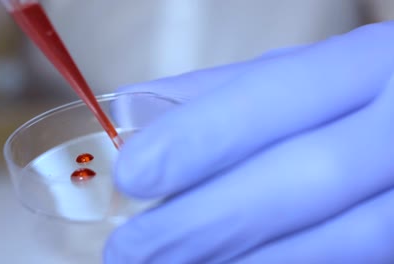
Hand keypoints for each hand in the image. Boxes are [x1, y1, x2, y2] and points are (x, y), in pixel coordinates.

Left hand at [105, 21, 393, 262]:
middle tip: (131, 248)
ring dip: (240, 263)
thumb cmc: (354, 93)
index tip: (133, 174)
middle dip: (207, 219)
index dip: (200, 138)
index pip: (275, 96)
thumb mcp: (298, 76)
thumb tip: (136, 108)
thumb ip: (223, 91)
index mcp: (369, 65)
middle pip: (307, 176)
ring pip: (338, 240)